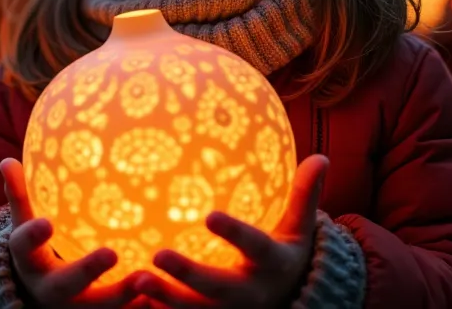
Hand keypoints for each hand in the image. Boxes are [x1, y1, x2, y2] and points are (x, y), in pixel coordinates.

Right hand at [1, 158, 147, 306]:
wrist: (42, 297)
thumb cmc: (38, 250)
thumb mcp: (24, 225)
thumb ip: (20, 196)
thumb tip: (7, 161)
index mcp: (30, 261)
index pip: (25, 247)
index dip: (33, 236)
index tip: (46, 223)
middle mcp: (52, 289)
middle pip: (68, 283)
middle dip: (88, 270)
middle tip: (111, 253)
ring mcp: (77, 306)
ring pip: (99, 306)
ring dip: (123, 295)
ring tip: (146, 279)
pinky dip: (140, 306)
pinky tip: (164, 294)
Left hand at [136, 155, 329, 307]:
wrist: (288, 301)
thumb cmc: (284, 254)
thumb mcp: (299, 228)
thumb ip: (304, 195)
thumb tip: (322, 157)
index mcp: (271, 263)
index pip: (254, 246)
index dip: (234, 233)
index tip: (210, 216)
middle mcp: (248, 293)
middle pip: (216, 287)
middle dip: (188, 274)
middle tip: (158, 255)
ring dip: (165, 297)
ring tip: (136, 280)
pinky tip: (129, 301)